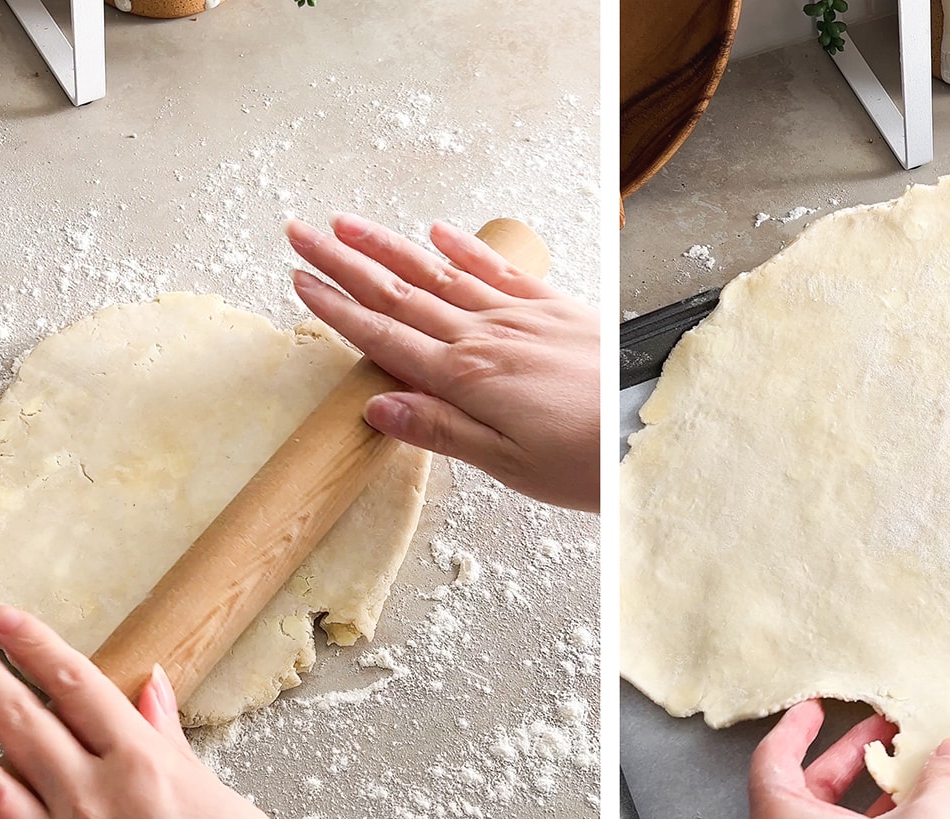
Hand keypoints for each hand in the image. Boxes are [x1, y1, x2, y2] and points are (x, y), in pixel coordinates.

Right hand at [285, 213, 598, 511]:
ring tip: (348, 224)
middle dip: (344, 261)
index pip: (384, 335)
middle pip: (400, 291)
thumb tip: (378, 406)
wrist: (649, 431)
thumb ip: (440, 429)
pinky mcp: (554, 309)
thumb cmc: (585, 461)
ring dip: (389, 246)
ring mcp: (520, 316)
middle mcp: (486, 336)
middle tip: (300, 233)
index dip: (336, 308)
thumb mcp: (506, 464)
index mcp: (466, 378)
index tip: (299, 281)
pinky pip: (497, 270)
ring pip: (439, 272)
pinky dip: (463, 249)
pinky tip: (438, 232)